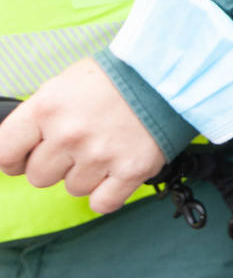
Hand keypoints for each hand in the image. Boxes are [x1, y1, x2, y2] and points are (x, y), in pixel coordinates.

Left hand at [0, 58, 164, 213]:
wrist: (170, 73)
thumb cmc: (117, 76)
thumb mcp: (66, 84)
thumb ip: (40, 117)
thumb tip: (19, 148)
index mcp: (47, 108)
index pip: (6, 153)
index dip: (15, 159)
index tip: (25, 158)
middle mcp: (69, 134)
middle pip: (39, 177)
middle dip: (56, 164)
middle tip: (80, 144)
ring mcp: (100, 155)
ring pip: (73, 189)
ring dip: (86, 174)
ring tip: (106, 148)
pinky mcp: (131, 170)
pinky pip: (102, 203)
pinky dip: (108, 193)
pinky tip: (116, 171)